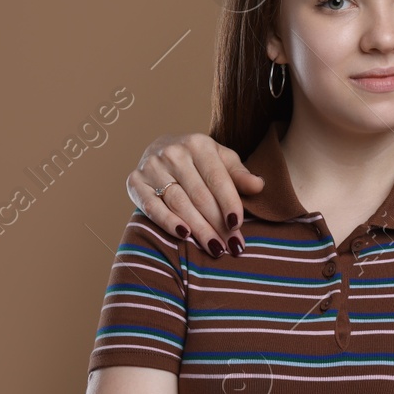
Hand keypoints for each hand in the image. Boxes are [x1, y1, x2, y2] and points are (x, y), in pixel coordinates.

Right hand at [128, 133, 262, 258]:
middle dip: (217, 224)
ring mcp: (151, 167)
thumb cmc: (200, 160)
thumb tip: (259, 186)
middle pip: (199, 196)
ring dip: (199, 229)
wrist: (161, 149)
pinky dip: (168, 222)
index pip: (217, 179)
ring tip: (215, 248)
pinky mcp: (135, 182)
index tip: (237, 225)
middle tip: (231, 246)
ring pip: (179, 204)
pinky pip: (152, 207)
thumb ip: (239, 175)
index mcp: (199, 144)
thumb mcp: (222, 161)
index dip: (229, 203)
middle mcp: (173, 153)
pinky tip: (184, 236)